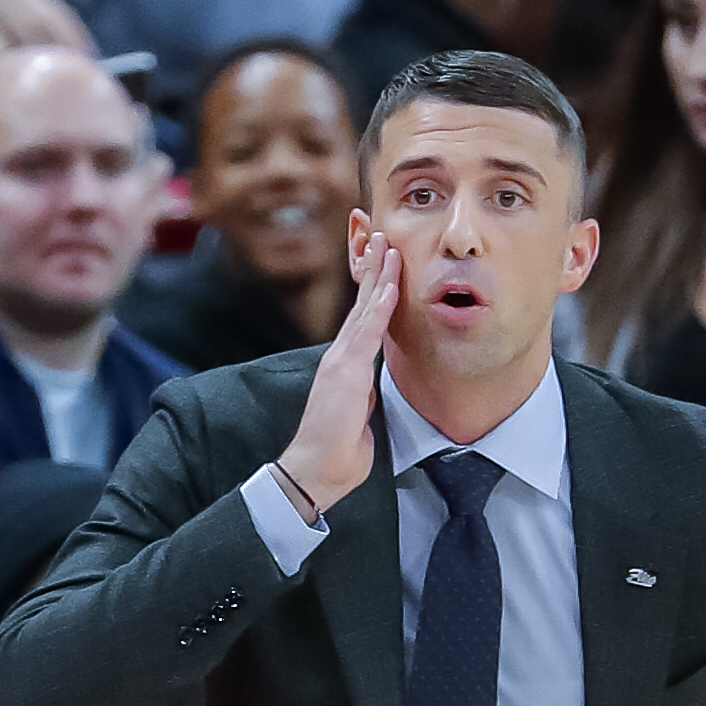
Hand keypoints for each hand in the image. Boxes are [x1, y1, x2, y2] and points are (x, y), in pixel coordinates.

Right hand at [275, 232, 400, 518]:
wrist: (315, 470)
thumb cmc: (337, 453)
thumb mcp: (358, 418)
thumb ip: (363, 399)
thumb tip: (370, 392)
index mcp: (345, 367)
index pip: (362, 321)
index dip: (373, 290)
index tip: (383, 263)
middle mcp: (340, 357)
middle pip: (360, 304)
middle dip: (372, 268)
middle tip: (381, 235)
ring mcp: (342, 362)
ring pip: (364, 309)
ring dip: (377, 275)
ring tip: (387, 243)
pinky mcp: (346, 372)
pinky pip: (368, 332)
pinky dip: (380, 306)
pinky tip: (390, 284)